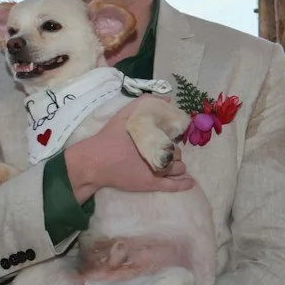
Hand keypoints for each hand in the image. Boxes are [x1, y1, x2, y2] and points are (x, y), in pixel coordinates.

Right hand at [65, 103, 198, 201]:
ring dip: (177, 165)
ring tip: (170, 164)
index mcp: (154, 137)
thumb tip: (166, 99)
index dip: (172, 137)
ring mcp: (156, 170)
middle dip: (173, 151)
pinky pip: (173, 185)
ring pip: (178, 168)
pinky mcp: (151, 184)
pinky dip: (184, 183)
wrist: (94, 162)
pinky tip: (190, 182)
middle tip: (164, 151)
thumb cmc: (108, 139)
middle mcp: (158, 153)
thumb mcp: (123, 116)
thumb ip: (143, 104)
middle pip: (176, 153)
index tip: (167, 137)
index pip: (173, 137)